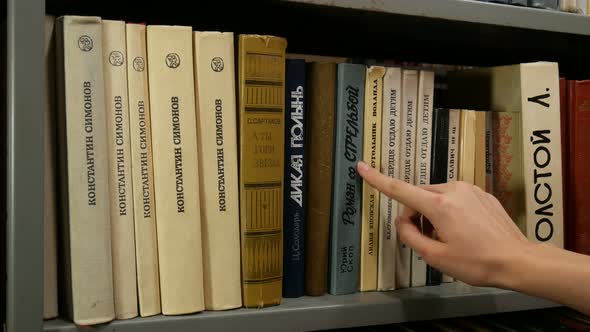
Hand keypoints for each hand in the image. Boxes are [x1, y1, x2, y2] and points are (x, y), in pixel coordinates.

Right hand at [357, 161, 529, 286]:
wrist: (518, 260)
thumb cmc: (477, 263)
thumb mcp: (435, 257)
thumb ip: (410, 236)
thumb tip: (402, 222)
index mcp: (439, 205)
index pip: (399, 190)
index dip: (378, 179)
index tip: (362, 167)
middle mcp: (452, 190)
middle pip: (419, 197)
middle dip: (416, 215)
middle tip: (428, 240)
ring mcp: (469, 189)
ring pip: (436, 197)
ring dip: (433, 214)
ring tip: (449, 238)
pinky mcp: (481, 193)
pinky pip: (455, 198)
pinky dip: (450, 211)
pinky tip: (464, 232)